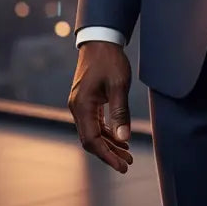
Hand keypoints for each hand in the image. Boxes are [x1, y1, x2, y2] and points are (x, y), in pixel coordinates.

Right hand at [68, 41, 135, 172]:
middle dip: (109, 153)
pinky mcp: (86, 101)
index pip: (92, 140)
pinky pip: (95, 123)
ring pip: (93, 132)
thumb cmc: (110, 60)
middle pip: (91, 140)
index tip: (122, 166)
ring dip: (109, 143)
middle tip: (128, 163)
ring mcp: (81, 105)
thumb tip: (124, 138)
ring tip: (127, 153)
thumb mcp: (119, 84)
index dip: (107, 155)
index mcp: (82, 106)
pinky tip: (120, 137)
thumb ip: (120, 112)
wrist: (100, 40)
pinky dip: (107, 132)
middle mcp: (78, 108)